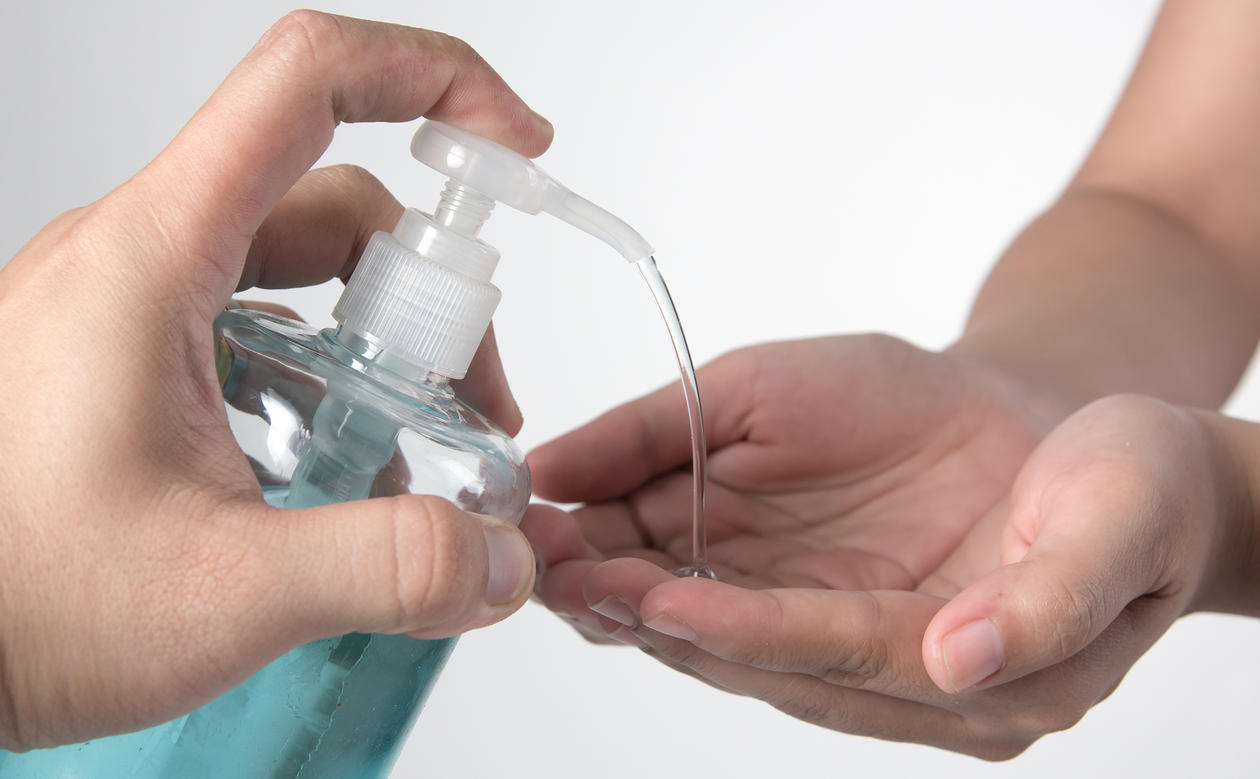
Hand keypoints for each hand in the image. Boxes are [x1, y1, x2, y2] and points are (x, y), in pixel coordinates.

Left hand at [0, 12, 549, 749]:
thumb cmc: (3, 601)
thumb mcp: (221, 590)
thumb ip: (386, 567)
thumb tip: (497, 558)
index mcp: (150, 258)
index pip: (307, 85)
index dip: (433, 80)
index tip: (516, 141)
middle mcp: (137, 258)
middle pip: (337, 205)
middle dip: (431, 295)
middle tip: (474, 403)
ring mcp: (130, 308)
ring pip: (303, 272)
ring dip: (382, 347)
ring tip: (412, 453)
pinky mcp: (131, 360)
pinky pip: (259, 326)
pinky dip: (326, 381)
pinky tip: (338, 474)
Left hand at [524, 339, 1238, 756]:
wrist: (1098, 435)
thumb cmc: (1128, 474)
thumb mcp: (1117, 518)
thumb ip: (1045, 603)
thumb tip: (953, 664)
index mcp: (980, 667)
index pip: (846, 656)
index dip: (753, 631)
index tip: (659, 600)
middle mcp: (900, 673)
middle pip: (761, 658)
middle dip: (653, 617)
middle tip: (559, 573)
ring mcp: (854, 634)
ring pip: (726, 632)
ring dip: (633, 597)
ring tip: (550, 554)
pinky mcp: (821, 592)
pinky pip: (729, 588)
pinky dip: (658, 564)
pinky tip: (595, 543)